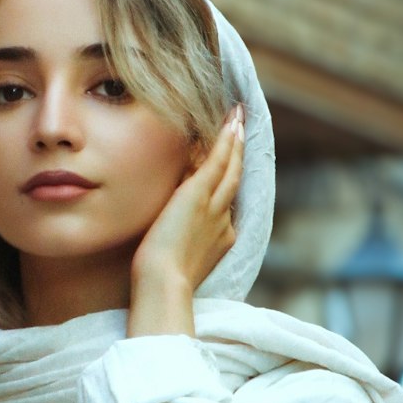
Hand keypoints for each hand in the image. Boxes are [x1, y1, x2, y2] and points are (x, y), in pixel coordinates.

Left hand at [127, 105, 243, 336]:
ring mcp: (214, 207)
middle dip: (239, 156)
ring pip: (230, 168)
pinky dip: (226, 141)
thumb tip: (169, 225)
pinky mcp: (199, 195)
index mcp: (219, 238)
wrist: (163, 284)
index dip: (227, 182)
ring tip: (239, 119)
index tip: (230, 167)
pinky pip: (218, 162)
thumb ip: (177, 241)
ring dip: (236, 142)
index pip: (224, 203)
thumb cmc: (159, 280)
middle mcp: (223, 221)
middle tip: (243, 131)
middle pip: (234, 181)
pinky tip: (230, 123)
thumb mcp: (174, 258)